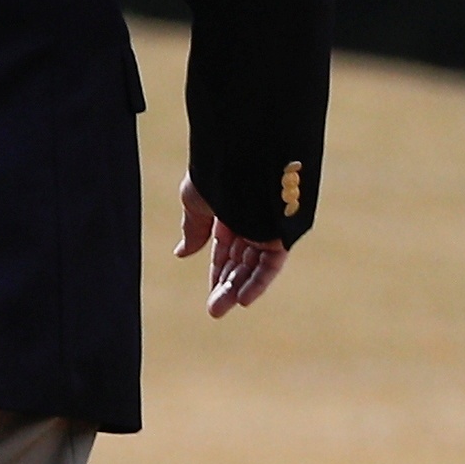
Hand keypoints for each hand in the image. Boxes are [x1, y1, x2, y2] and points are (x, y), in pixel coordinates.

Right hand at [176, 176, 290, 317]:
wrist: (246, 152)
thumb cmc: (217, 170)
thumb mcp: (195, 202)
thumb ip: (193, 230)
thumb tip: (182, 254)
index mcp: (230, 209)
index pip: (225, 249)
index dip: (217, 271)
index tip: (211, 294)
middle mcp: (252, 219)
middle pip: (240, 261)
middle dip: (226, 286)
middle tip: (214, 310)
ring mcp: (267, 226)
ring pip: (253, 265)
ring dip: (237, 288)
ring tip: (220, 309)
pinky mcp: (282, 232)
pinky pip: (271, 263)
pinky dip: (258, 281)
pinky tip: (243, 299)